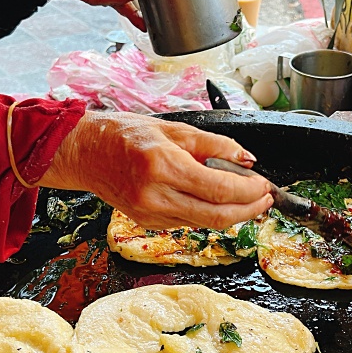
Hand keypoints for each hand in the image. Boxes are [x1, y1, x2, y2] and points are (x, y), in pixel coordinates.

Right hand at [41, 112, 272, 228]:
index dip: (249, 191)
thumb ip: (215, 145)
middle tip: (265, 198)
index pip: (220, 189)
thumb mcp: (175, 129)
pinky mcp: (148, 223)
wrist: (86, 153)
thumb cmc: (125, 135)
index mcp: (163, 165)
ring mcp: (150, 214)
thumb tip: (247, 159)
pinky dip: (209, 214)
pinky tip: (217, 201)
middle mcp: (156, 195)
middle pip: (217, 216)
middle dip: (248, 210)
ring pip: (205, 223)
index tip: (264, 185)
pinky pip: (188, 222)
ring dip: (232, 214)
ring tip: (247, 198)